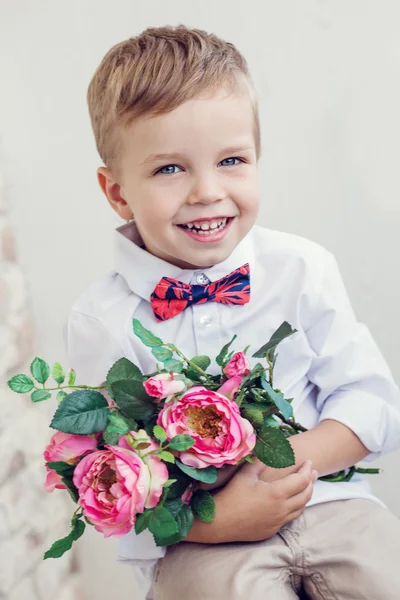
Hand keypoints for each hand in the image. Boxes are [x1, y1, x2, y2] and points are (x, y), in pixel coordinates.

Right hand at [184, 460, 316, 543]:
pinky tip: (292, 503)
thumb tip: (268, 449)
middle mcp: (282, 509)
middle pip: (305, 495)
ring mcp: (278, 522)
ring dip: (306, 496)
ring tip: (307, 487)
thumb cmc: (232, 495)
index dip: (307, 470)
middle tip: (313, 473)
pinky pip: (290, 518)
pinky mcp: (272, 530)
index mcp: (277, 493)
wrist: (220, 522)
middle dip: (311, 482)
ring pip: (300, 509)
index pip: (301, 480)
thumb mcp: (246, 474)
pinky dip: (296, 508)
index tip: (309, 462)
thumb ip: (260, 461)